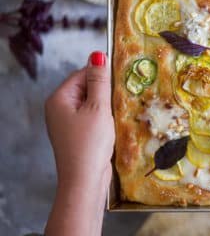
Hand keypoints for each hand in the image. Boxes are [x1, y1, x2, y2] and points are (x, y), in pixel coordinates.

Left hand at [44, 51, 112, 235]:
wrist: (85, 180)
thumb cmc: (90, 143)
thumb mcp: (98, 108)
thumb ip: (100, 81)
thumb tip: (98, 55)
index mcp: (59, 99)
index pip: (82, 74)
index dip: (102, 76)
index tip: (122, 80)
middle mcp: (59, 110)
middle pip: (86, 89)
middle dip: (106, 93)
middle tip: (123, 99)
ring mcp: (67, 124)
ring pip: (92, 105)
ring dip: (108, 107)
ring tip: (121, 113)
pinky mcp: (77, 137)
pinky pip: (92, 119)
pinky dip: (105, 120)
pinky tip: (116, 126)